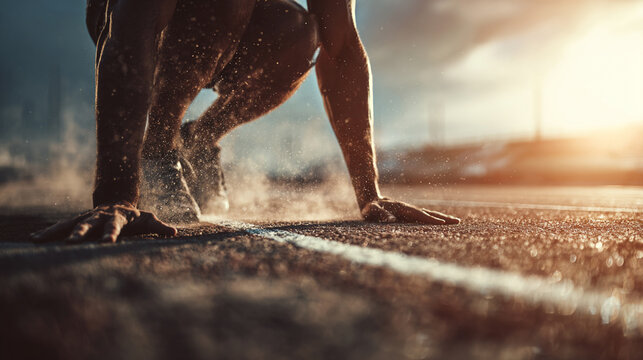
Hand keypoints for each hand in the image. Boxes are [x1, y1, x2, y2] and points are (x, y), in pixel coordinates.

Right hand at [31, 202, 177, 242]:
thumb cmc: (137, 217)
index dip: (111, 234)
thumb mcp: (150, 220)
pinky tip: (34, 239)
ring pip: (70, 224)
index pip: (114, 227)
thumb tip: (176, 233)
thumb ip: (161, 227)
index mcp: (117, 218)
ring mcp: (87, 217)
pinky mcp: (77, 220)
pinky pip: (61, 226)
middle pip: (89, 224)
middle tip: (73, 243)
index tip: (107, 243)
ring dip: (56, 232)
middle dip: (81, 233)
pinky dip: (49, 232)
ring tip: (38, 240)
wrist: (119, 201)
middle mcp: (99, 216)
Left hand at [361, 197, 459, 224]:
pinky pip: (424, 216)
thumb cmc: (369, 207)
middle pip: (429, 214)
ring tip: (455, 221)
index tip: (442, 223)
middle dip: (443, 218)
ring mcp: (410, 211)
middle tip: (458, 222)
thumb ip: (380, 214)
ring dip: (441, 218)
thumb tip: (391, 220)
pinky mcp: (409, 213)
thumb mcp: (371, 211)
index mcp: (402, 209)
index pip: (419, 215)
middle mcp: (409, 209)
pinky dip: (434, 219)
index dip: (430, 219)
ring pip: (428, 214)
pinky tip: (440, 222)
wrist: (369, 198)